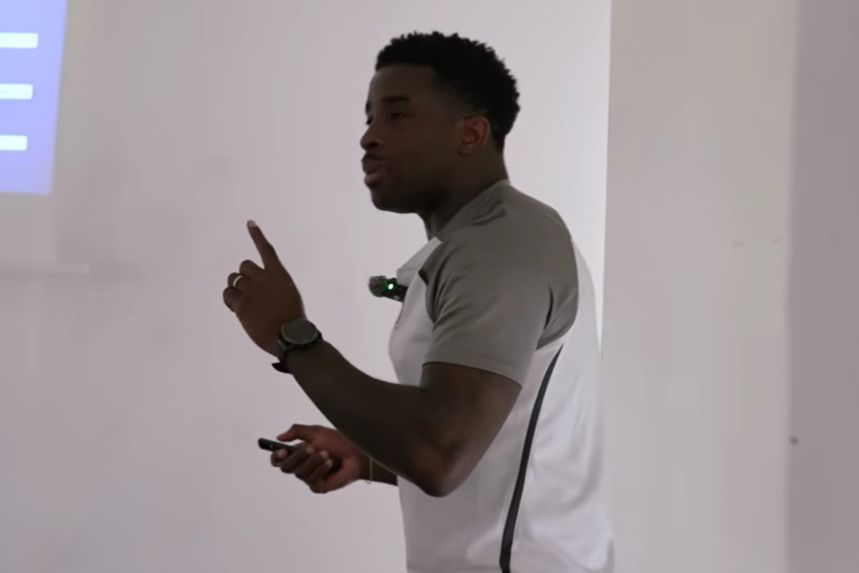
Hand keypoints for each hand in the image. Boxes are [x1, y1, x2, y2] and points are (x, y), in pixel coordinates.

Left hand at [223, 221, 304, 355]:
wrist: (289, 335)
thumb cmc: (293, 320)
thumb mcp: (289, 297)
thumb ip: (274, 288)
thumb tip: (260, 292)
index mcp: (279, 275)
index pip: (266, 250)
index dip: (257, 236)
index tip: (249, 223)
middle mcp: (264, 278)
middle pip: (244, 266)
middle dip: (244, 276)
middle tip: (247, 290)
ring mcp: (251, 290)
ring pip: (234, 279)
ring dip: (236, 288)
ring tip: (243, 302)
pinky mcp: (242, 304)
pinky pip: (227, 294)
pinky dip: (229, 299)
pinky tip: (235, 307)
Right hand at [272, 424, 368, 493]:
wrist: (356, 453)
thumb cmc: (338, 442)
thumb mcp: (316, 431)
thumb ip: (297, 431)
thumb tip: (279, 437)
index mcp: (298, 454)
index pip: (279, 459)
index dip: (277, 456)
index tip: (283, 450)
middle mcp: (301, 467)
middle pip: (286, 467)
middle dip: (298, 456)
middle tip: (311, 448)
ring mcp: (309, 478)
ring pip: (299, 473)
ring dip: (313, 461)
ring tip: (326, 454)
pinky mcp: (318, 487)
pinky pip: (312, 480)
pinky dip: (321, 469)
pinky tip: (330, 463)